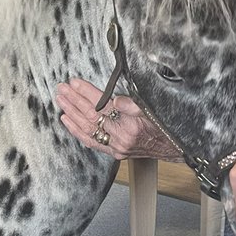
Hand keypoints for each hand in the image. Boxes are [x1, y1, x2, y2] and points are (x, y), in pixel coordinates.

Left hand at [56, 78, 180, 159]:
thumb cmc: (165, 125)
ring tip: (61, 101)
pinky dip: (77, 131)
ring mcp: (117, 148)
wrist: (174, 147)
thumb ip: (134, 105)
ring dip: (72, 114)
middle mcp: (122, 139)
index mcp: (132, 126)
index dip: (87, 92)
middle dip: (74, 101)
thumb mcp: (154, 110)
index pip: (103, 106)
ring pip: (88, 130)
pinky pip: (91, 142)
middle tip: (62, 89)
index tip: (75, 83)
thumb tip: (117, 100)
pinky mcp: (115, 153)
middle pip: (92, 117)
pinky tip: (67, 121)